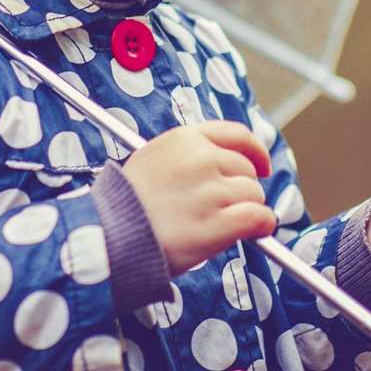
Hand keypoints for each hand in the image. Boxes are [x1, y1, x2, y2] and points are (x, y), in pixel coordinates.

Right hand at [121, 121, 278, 275]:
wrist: (109, 235)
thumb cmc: (128, 203)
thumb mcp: (154, 158)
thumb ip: (190, 154)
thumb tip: (225, 163)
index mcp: (186, 138)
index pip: (238, 135)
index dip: (256, 151)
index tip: (261, 165)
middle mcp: (201, 159)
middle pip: (247, 168)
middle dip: (240, 189)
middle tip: (221, 208)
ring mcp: (210, 190)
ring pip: (254, 194)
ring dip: (246, 209)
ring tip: (219, 223)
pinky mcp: (217, 223)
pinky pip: (258, 217)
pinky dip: (262, 225)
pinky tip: (255, 231)